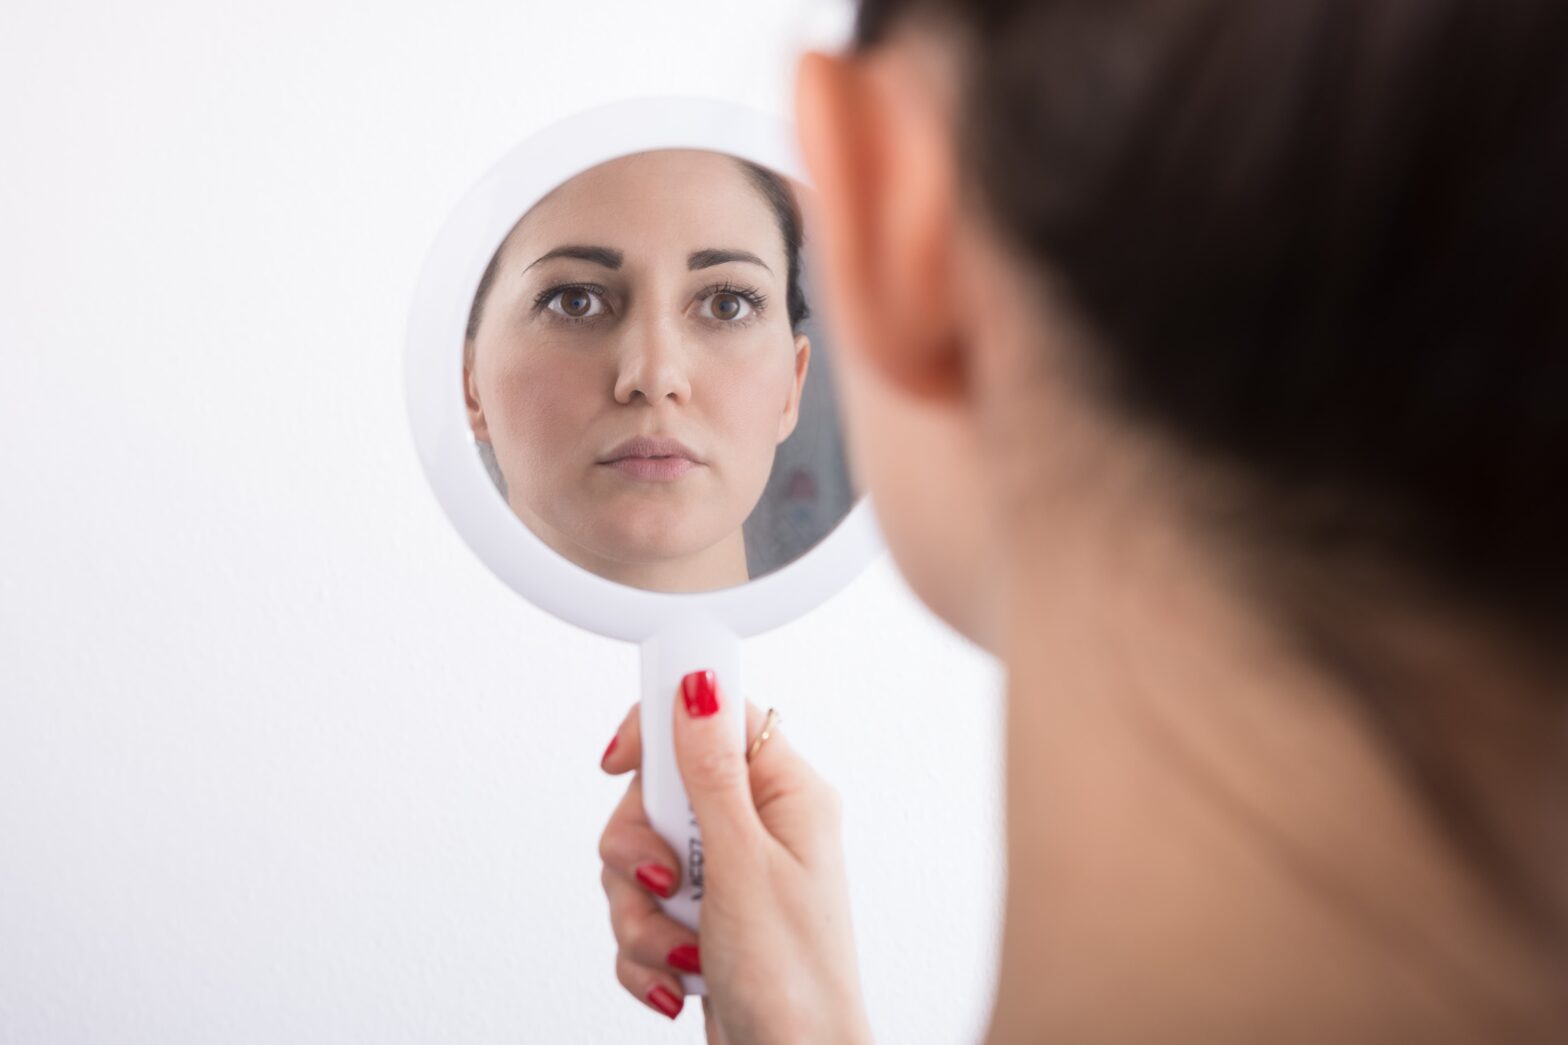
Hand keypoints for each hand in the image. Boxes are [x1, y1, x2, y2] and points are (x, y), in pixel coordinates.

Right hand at [597, 674, 873, 1043]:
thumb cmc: (794, 976)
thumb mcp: (743, 863)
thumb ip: (711, 772)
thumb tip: (698, 683)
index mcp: (785, 793)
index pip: (712, 716)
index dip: (657, 731)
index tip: (619, 764)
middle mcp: (757, 825)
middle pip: (656, 795)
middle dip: (639, 853)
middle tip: (668, 883)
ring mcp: (727, 875)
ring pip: (638, 859)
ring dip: (641, 914)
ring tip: (680, 949)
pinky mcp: (702, 919)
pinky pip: (641, 911)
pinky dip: (645, 950)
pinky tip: (678, 978)